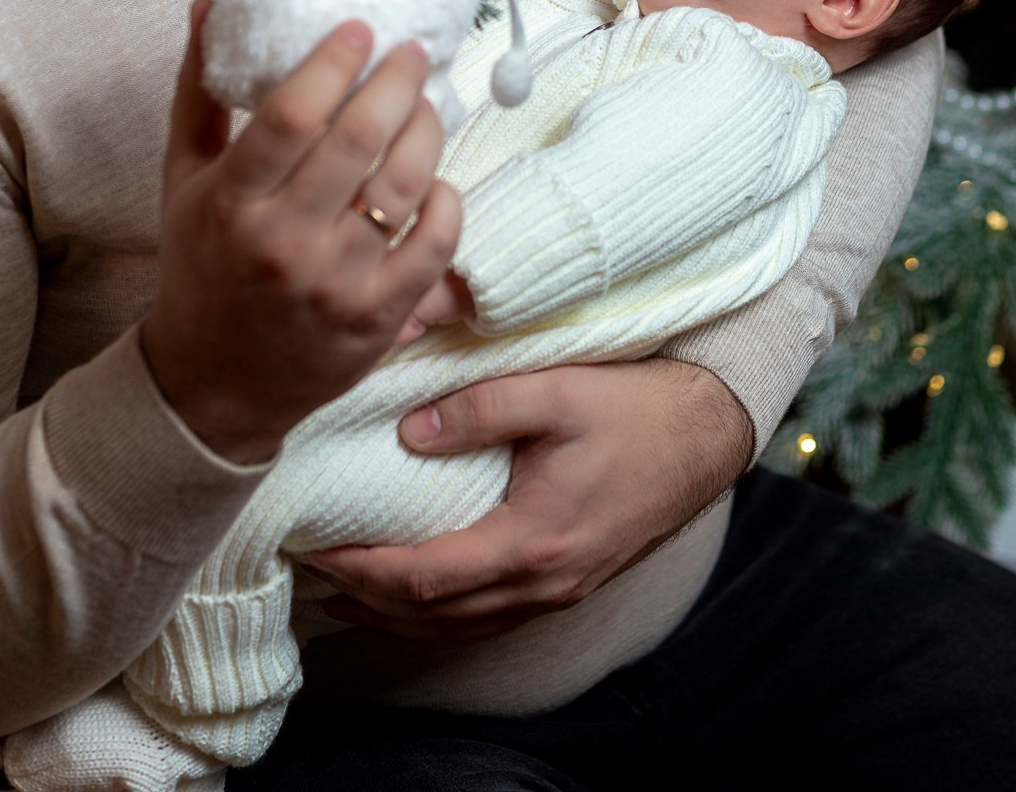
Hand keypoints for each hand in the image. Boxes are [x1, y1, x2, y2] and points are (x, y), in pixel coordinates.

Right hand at [141, 1, 460, 463]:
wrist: (214, 383)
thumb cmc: (202, 265)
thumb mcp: (183, 181)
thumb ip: (198, 95)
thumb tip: (209, 8)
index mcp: (230, 202)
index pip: (290, 115)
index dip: (333, 62)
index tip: (360, 29)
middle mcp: (283, 242)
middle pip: (359, 140)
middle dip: (396, 81)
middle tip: (412, 52)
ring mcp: (336, 282)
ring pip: (405, 184)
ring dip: (427, 129)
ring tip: (427, 104)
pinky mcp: (379, 316)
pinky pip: (435, 244)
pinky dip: (447, 199)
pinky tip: (436, 175)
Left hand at [303, 357, 752, 643]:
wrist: (705, 434)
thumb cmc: (633, 408)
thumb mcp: (556, 391)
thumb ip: (480, 407)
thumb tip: (407, 431)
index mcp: (532, 540)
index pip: (423, 578)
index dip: (360, 569)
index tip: (313, 545)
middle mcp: (542, 582)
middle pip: (431, 615)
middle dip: (364, 596)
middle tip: (310, 563)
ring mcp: (558, 589)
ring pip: (458, 625)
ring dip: (396, 613)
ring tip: (345, 587)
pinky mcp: (568, 580)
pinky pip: (487, 616)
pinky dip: (439, 612)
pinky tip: (418, 592)